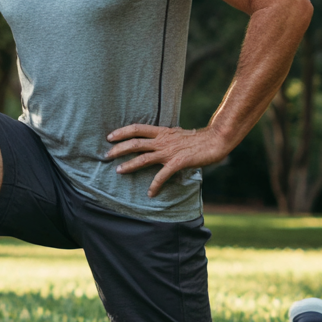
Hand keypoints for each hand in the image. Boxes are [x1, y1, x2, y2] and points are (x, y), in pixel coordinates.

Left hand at [105, 124, 230, 196]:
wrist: (216, 140)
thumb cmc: (198, 139)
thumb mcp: (178, 134)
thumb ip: (166, 137)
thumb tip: (158, 140)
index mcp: (162, 132)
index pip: (137, 128)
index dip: (122, 131)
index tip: (110, 137)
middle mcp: (163, 140)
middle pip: (135, 143)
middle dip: (118, 149)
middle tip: (106, 155)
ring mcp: (169, 151)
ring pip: (143, 158)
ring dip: (129, 165)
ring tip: (118, 171)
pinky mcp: (178, 162)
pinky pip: (162, 175)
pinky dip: (155, 185)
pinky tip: (150, 193)